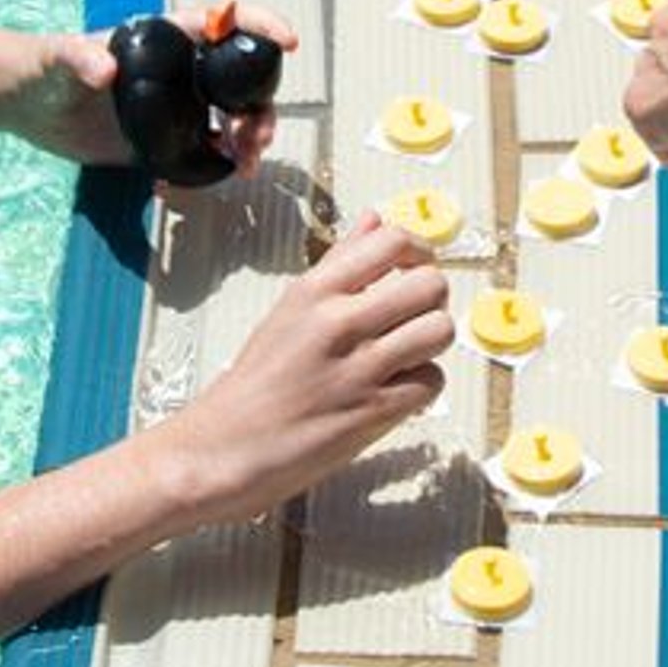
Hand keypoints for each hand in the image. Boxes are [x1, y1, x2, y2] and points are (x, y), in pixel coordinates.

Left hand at [24, 2, 301, 176]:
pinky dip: (223, 162)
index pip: (223, 22)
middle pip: (238, 81)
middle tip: (256, 136)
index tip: (285, 42)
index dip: (258, 25)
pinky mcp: (164, 140)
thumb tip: (103, 70)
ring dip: (249, 137)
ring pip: (231, 117)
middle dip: (261, 105)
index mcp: (167, 40)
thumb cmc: (46, 68)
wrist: (28, 106)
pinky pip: (205, 151)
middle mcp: (179, 72)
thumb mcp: (62, 60)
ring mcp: (175, 107)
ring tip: (247, 162)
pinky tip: (226, 174)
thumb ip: (80, 60)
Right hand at [158, 214, 453, 520]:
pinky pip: (432, 380)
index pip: (393, 240)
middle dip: (431, 301)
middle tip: (412, 317)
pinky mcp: (374, 409)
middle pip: (430, 284)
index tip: (415, 266)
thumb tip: (373, 221)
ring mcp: (359, 366)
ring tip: (407, 354)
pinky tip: (396, 389)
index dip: (419, 251)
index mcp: (315, 290)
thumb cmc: (256, 382)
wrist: (228, 445)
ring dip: (431, 343)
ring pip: (439, 330)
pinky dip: (421, 386)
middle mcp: (339, 322)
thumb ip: (339, 264)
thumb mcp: (290, 308)